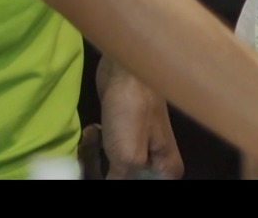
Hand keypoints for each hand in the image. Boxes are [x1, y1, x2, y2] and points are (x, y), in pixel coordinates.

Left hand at [95, 56, 183, 178]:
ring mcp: (138, 149)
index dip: (124, 181)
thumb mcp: (127, 157)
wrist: (125, 70)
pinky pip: (104, 154)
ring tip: (92, 135)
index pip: (145, 187)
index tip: (110, 171)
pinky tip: (93, 129)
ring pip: (110, 170)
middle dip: (100, 172)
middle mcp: (156, 163)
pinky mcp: (122, 136)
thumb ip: (121, 181)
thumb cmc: (133, 111)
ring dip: (92, 158)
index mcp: (165, 170)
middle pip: (126, 180)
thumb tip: (112, 181)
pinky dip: (93, 147)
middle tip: (96, 154)